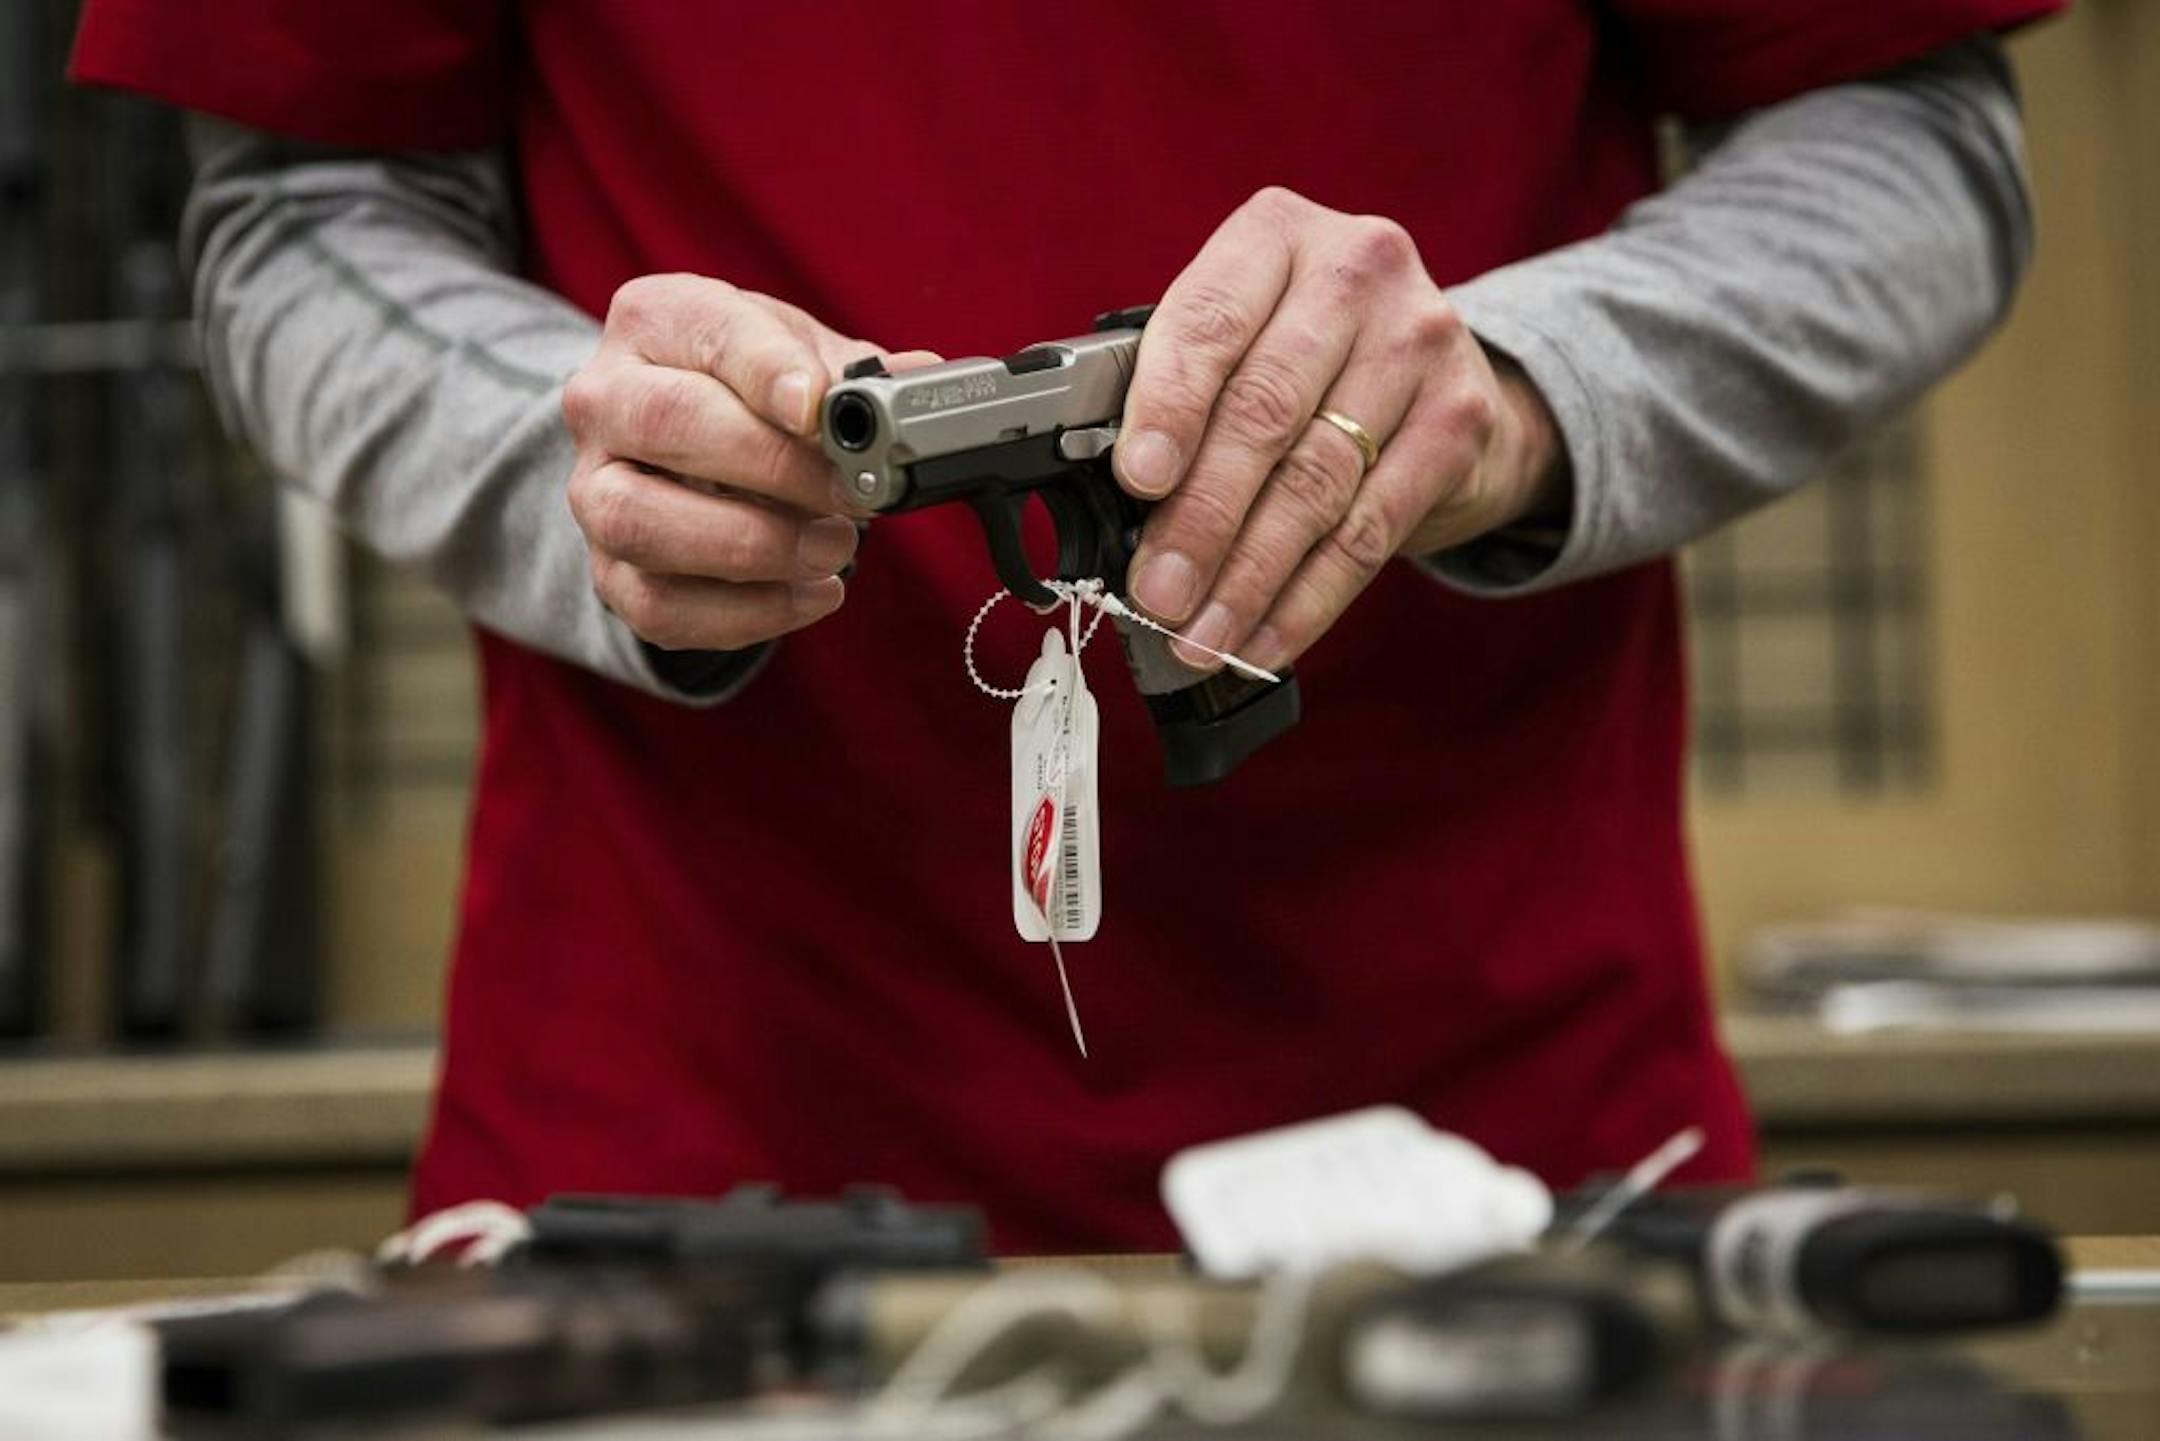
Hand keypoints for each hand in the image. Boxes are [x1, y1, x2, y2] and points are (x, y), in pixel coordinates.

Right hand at [563, 273, 932, 651]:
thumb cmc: (747, 393)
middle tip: (852, 494)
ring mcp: (593, 491)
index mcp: (655, 320)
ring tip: (834, 548)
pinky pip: (659, 606)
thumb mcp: (801, 356)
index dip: (766, 369)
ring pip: (641, 521)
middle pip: (666, 423)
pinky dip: (747, 613)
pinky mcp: (608, 573)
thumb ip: (855, 372)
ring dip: (753, 545)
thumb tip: (920, 378)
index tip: (819, 407)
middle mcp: (604, 400)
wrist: (679, 456)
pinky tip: (812, 594)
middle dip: (773, 465)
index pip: (706, 332)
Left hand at [1113, 188, 1564, 671]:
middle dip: (1202, 518)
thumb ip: (1177, 387)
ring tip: (1199, 635)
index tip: (1136, 483)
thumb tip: (1110, 501)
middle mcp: (1359, 269)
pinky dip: (1308, 600)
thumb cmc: (1300, 355)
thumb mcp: (1239, 335)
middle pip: (1265, 412)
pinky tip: (1263, 640)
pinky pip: (1370, 531)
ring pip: (1317, 483)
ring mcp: (1420, 341)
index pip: (1210, 322)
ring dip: (1248, 577)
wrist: (1439, 368)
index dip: (1168, 409)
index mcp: (1275, 234)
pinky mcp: (1460, 420)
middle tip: (1157, 593)